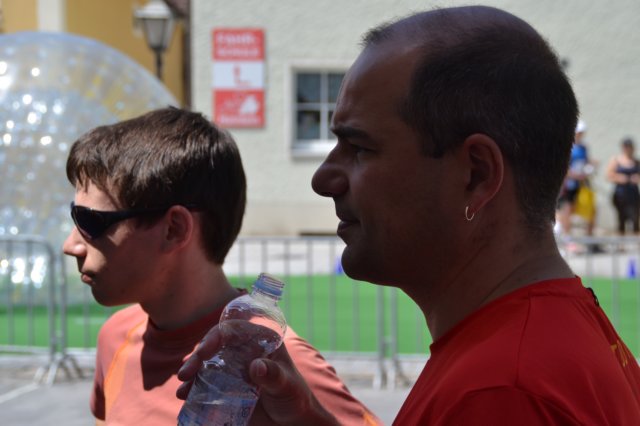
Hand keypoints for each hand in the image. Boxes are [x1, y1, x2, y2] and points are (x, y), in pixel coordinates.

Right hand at [176, 326, 337, 425]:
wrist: (291, 423)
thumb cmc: (295, 399)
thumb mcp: (287, 387)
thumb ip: (274, 376)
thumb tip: (256, 366)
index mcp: (260, 341)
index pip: (235, 329)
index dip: (216, 336)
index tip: (204, 351)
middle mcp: (243, 350)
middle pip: (215, 345)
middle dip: (197, 356)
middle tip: (185, 374)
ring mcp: (232, 368)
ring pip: (206, 363)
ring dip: (191, 372)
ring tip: (182, 389)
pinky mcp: (225, 387)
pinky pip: (205, 383)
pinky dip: (193, 388)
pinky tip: (185, 396)